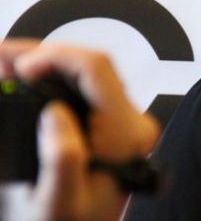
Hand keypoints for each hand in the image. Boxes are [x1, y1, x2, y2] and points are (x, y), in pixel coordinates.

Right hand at [0, 39, 160, 220]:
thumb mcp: (59, 203)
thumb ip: (61, 158)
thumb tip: (55, 112)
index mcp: (124, 135)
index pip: (97, 68)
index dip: (54, 56)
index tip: (19, 67)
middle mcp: (131, 124)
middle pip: (89, 65)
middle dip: (41, 55)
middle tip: (1, 59)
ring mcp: (121, 123)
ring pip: (83, 74)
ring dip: (42, 66)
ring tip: (4, 68)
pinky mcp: (108, 126)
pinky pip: (80, 90)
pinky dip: (48, 80)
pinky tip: (20, 80)